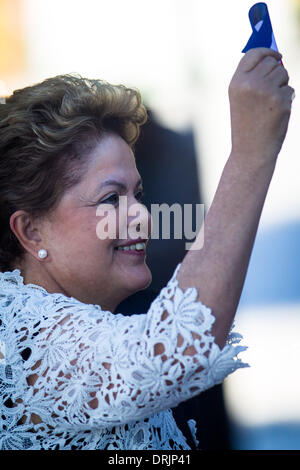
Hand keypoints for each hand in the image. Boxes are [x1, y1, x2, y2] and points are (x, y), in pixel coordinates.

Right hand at [229, 48, 294, 163]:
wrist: (250, 151)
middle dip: (276, 71)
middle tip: (270, 90)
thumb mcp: (240, 99)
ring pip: (283, 73)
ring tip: (271, 104)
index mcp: (236, 82)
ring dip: (282, 85)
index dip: (266, 51)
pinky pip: (290, 89)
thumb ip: (252, 77)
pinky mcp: (281, 100)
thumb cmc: (246, 125)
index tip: (276, 55)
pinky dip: (286, 99)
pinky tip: (275, 114)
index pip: (253, 54)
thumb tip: (275, 58)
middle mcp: (250, 84)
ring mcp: (266, 91)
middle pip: (271, 62)